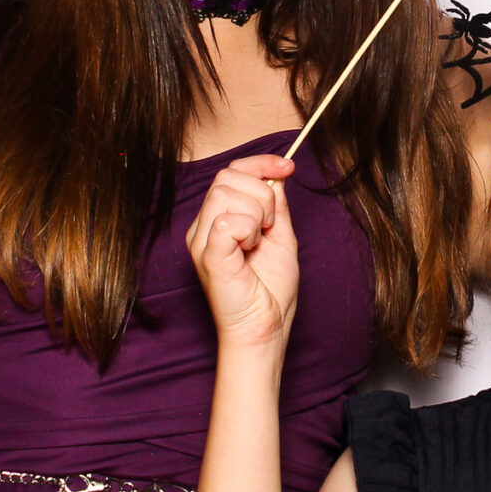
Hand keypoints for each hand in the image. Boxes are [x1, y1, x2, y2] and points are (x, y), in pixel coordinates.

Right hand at [185, 155, 300, 352]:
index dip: (261, 163)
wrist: (266, 327)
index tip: (288, 167)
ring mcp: (202, 240)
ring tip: (259, 241)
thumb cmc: (270, 290)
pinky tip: (250, 250)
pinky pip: (226, 219)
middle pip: (227, 176)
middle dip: (262, 193)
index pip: (230, 171)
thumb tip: (276, 173)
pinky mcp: (207, 255)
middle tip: (271, 226)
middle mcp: (204, 226)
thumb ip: (276, 205)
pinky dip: (248, 230)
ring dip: (256, 213)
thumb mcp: (281, 236)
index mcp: (219, 219)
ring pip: (225, 192)